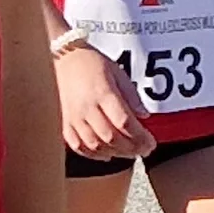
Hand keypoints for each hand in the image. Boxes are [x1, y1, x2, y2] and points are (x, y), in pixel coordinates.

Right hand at [53, 45, 151, 159]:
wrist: (62, 58)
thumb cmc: (91, 63)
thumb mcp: (117, 72)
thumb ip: (131, 95)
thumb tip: (144, 116)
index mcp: (103, 93)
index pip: (124, 122)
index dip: (140, 137)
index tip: (151, 143)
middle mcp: (86, 108)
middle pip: (111, 137)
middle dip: (132, 148)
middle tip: (144, 150)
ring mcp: (73, 117)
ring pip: (95, 145)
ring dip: (115, 153)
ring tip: (129, 152)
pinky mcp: (64, 123)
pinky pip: (78, 146)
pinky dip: (94, 154)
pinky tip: (107, 154)